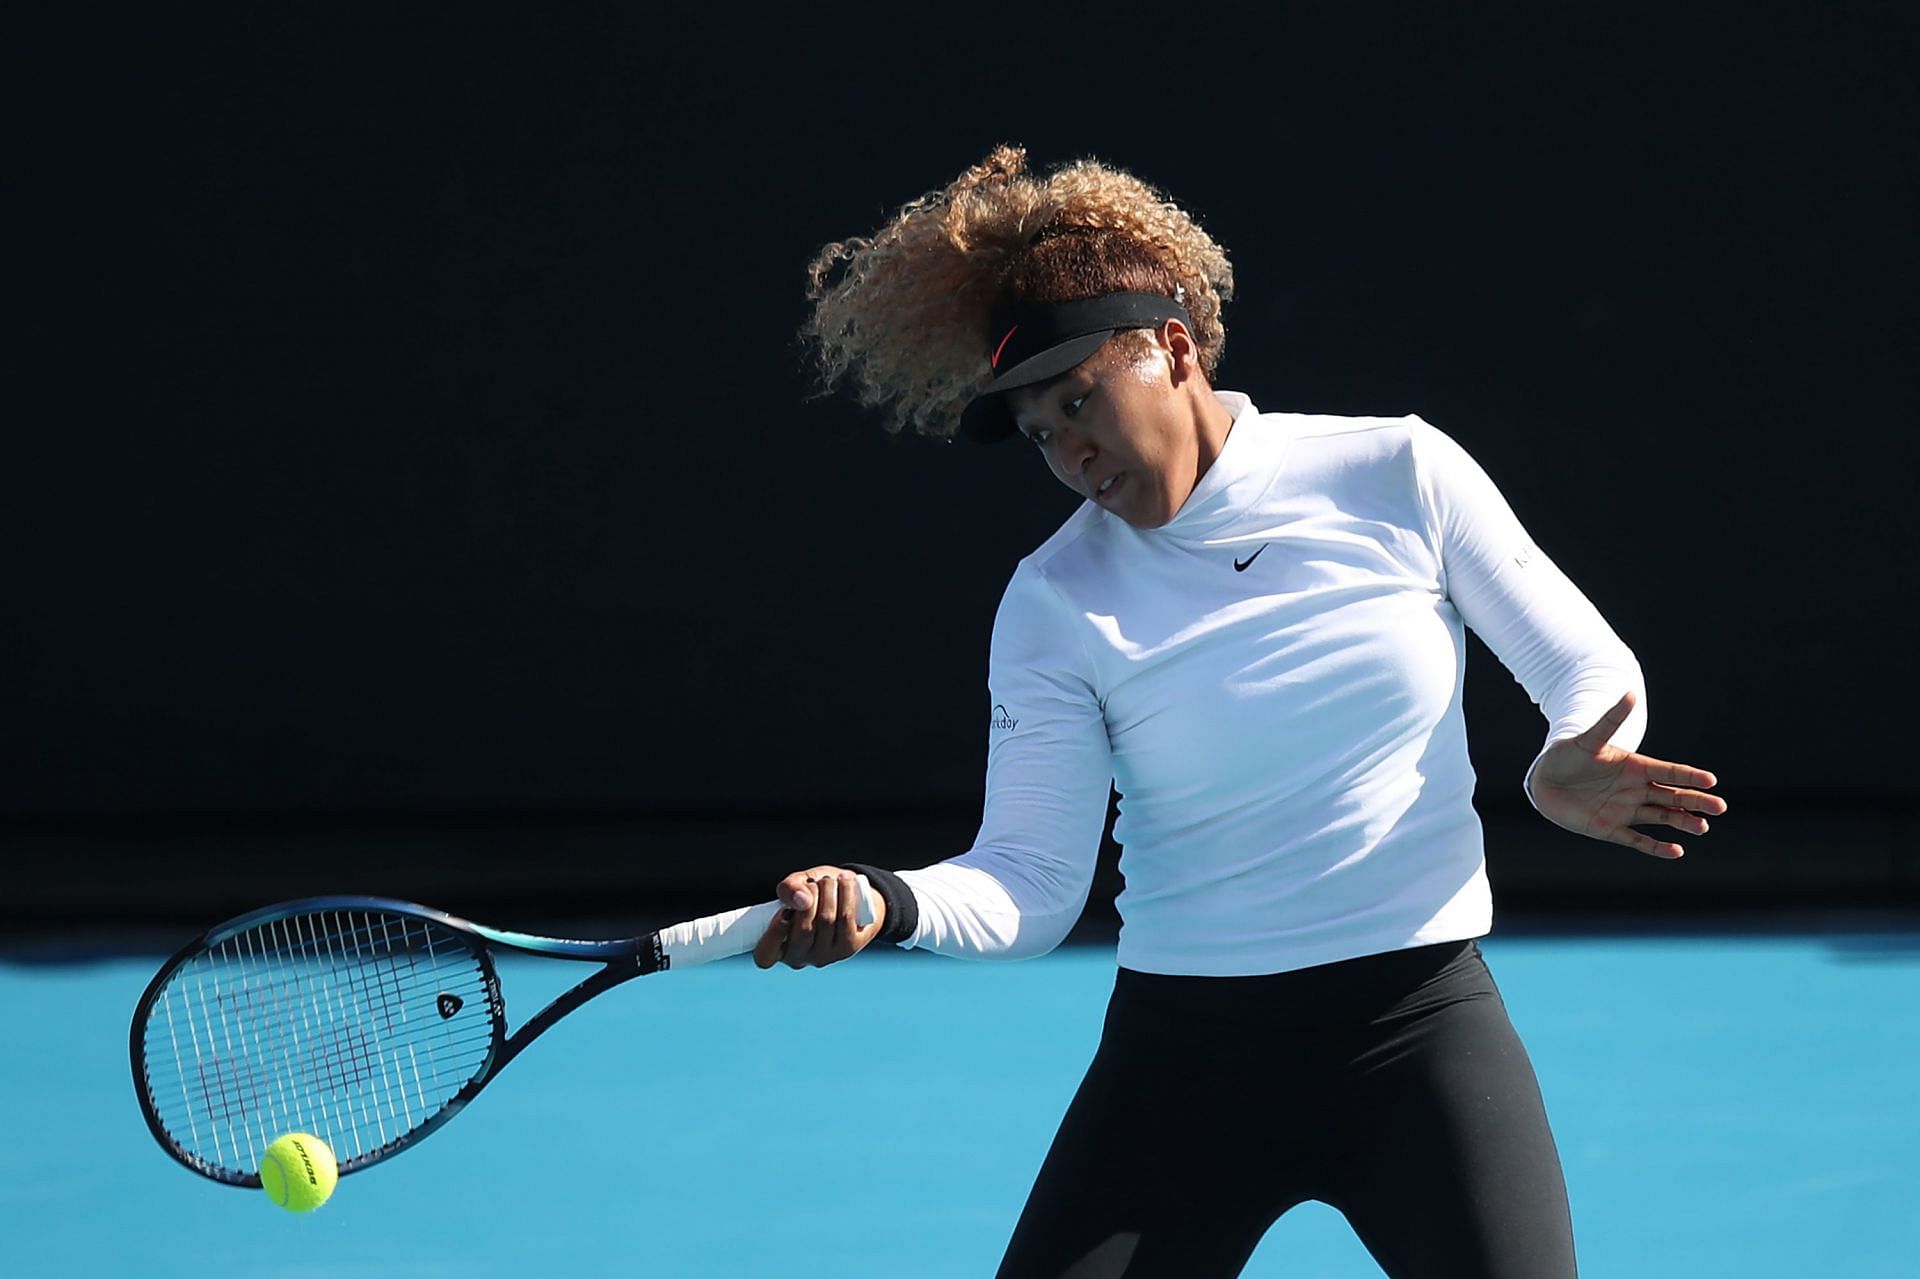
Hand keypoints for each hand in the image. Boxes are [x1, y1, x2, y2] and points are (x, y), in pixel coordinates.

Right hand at [751, 866, 886, 969]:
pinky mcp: (848, 948)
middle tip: (814, 882)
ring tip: (829, 880)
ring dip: (828, 892)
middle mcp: (799, 957)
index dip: (774, 934)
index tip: (784, 910)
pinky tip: (845, 882)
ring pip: (826, 921)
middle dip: (810, 898)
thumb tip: (802, 900)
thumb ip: (789, 889)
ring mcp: (824, 956)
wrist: (844, 894)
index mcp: (777, 948)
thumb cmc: (811, 893)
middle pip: (804, 931)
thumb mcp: (795, 885)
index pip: (766, 956)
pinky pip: (846, 919)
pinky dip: (846, 895)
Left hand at [1528, 690, 1726, 859]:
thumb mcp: (1589, 740)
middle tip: (1719, 807)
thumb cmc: (1566, 756)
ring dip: (1682, 822)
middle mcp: (1636, 789)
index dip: (1690, 776)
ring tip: (1702, 827)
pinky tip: (1676, 852)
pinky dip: (1656, 847)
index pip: (1670, 771)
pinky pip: (1638, 840)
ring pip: (1661, 817)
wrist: (1543, 782)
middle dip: (1695, 801)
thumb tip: (1631, 693)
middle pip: (1673, 796)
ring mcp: (1625, 810)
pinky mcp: (1610, 828)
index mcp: (1636, 767)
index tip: (1711, 780)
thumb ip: (1610, 721)